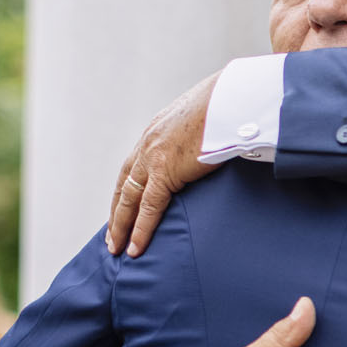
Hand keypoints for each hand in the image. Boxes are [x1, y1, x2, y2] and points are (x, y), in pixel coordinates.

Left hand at [107, 72, 220, 256]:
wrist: (233, 98)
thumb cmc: (229, 104)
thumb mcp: (207, 119)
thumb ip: (202, 135)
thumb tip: (217, 144)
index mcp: (158, 131)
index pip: (135, 166)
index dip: (128, 189)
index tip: (124, 208)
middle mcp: (149, 143)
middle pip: (125, 184)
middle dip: (117, 212)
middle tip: (113, 237)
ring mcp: (153, 157)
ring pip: (129, 199)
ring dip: (120, 226)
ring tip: (117, 249)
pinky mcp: (165, 170)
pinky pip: (148, 207)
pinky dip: (140, 229)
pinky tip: (136, 248)